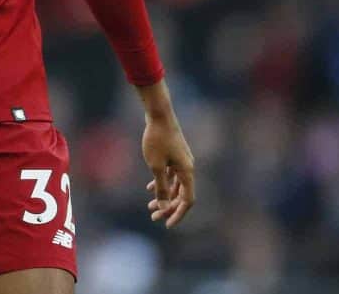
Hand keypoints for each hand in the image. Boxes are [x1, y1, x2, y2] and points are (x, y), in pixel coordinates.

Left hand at [142, 113, 194, 227]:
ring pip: (175, 185)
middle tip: (153, 217)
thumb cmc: (157, 139)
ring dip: (164, 196)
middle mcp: (188, 167)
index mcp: (187, 172)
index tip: (166, 224)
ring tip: (150, 206)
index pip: (187, 200)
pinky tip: (150, 187)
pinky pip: (171, 174)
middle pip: (181, 194)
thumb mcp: (156, 166)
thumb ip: (161, 187)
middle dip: (168, 207)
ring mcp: (182, 161)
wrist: (159, 114)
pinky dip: (162, 183)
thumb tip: (163, 207)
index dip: (178, 214)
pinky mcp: (175, 155)